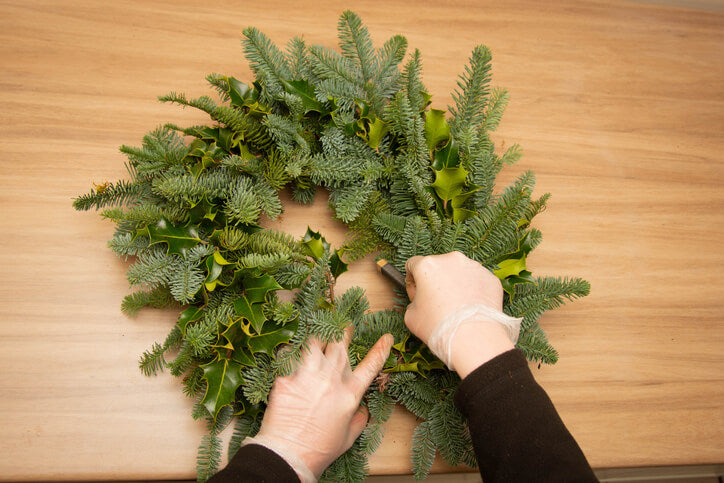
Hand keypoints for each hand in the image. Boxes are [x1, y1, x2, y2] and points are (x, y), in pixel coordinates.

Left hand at [254, 326, 393, 479]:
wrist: (289, 455)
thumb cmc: (319, 450)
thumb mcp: (348, 437)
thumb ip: (359, 419)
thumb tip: (364, 409)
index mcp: (349, 395)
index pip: (370, 367)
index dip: (380, 350)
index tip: (386, 338)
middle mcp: (331, 381)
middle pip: (340, 347)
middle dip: (343, 332)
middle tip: (344, 325)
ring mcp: (308, 377)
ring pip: (314, 344)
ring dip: (317, 338)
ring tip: (317, 334)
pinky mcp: (286, 378)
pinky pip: (289, 355)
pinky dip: (291, 350)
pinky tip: (290, 348)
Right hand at [404, 251, 513, 377]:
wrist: (473, 340)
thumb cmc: (440, 328)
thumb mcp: (411, 316)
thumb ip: (413, 300)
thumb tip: (420, 299)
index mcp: (428, 266)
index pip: (413, 264)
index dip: (413, 280)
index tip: (417, 293)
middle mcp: (451, 260)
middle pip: (438, 266)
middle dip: (435, 281)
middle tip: (437, 303)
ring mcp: (473, 267)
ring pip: (459, 272)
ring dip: (455, 284)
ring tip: (456, 307)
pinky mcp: (490, 278)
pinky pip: (477, 281)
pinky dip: (473, 291)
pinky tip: (470, 308)